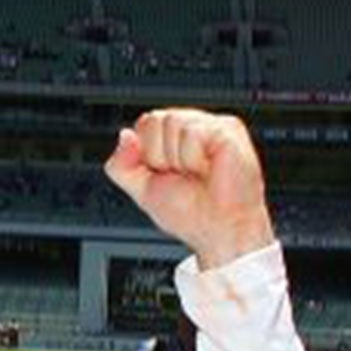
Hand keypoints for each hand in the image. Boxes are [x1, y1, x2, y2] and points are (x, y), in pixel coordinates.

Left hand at [105, 109, 273, 269]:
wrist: (220, 232)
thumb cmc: (190, 213)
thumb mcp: (142, 189)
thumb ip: (121, 165)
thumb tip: (124, 135)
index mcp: (177, 137)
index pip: (145, 123)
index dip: (146, 153)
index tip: (165, 174)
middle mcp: (195, 126)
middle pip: (153, 119)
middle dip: (158, 156)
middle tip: (184, 176)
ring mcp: (214, 126)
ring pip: (172, 121)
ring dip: (177, 158)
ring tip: (197, 174)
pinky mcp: (229, 130)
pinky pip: (192, 132)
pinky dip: (193, 158)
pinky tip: (208, 169)